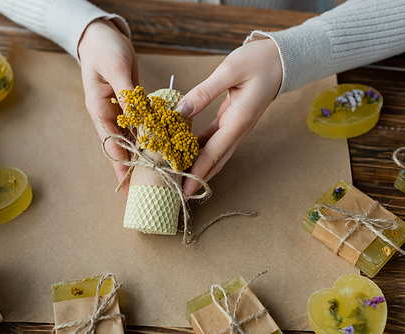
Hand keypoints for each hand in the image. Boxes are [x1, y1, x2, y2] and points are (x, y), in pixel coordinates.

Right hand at [78, 19, 138, 194]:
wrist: (102, 36)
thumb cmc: (103, 49)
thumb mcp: (116, 69)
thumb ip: (128, 95)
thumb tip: (141, 119)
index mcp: (99, 110)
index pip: (111, 143)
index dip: (121, 164)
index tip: (130, 182)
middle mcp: (109, 115)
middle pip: (121, 147)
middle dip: (131, 168)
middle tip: (143, 190)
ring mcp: (120, 111)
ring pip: (132, 139)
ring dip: (142, 156)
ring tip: (154, 175)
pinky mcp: (131, 105)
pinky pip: (141, 125)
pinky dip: (149, 136)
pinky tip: (160, 148)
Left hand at [176, 38, 281, 194]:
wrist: (283, 58)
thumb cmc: (259, 61)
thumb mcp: (229, 71)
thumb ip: (204, 92)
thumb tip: (180, 110)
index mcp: (239, 121)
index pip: (214, 153)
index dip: (198, 173)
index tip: (185, 190)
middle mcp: (238, 129)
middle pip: (216, 160)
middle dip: (198, 177)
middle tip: (179, 192)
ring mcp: (236, 126)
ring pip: (215, 152)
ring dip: (198, 165)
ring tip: (178, 174)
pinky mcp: (232, 120)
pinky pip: (214, 139)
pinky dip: (200, 147)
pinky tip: (184, 148)